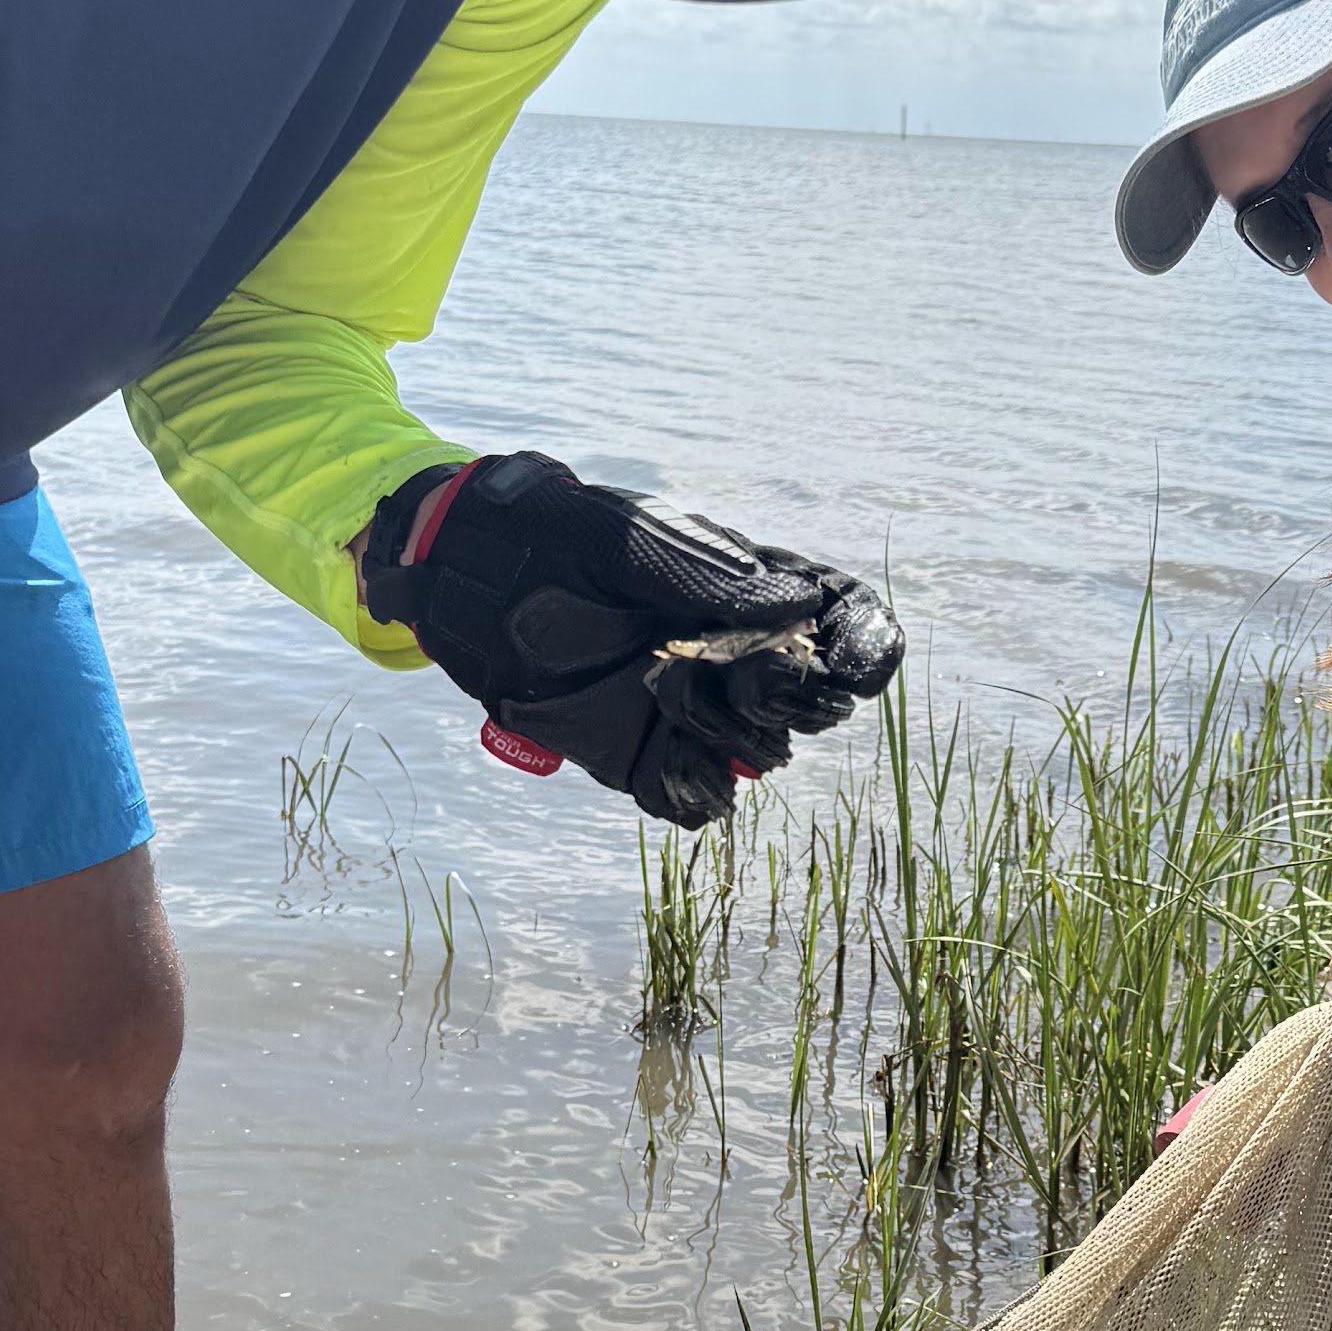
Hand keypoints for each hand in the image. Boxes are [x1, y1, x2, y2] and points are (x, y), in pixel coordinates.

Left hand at [362, 453, 902, 827]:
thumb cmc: (553, 533)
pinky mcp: (637, 752)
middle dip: (792, 697)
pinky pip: (691, 796)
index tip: (851, 665)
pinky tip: (668, 768)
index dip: (866, 643)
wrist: (465, 574)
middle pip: (811, 697)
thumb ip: (708, 575)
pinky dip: (691, 795)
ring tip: (669, 695)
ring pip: (759, 752)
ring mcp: (687, 705)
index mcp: (746, 588)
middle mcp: (729, 651)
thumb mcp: (632, 541)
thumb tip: (797, 607)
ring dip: (731, 737)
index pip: (841, 615)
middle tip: (737, 674)